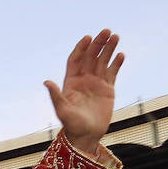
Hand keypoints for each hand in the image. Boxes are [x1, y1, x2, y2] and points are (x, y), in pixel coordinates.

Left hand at [46, 30, 123, 155]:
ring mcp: (96, 84)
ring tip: (116, 37)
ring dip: (108, 49)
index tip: (88, 37)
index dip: (81, 48)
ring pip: (102, 62)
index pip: (76, 60)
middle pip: (91, 57)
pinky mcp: (108, 90)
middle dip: (98, 44)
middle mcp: (83, 80)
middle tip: (107, 31)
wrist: (86, 137)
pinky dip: (116, 64)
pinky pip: (112, 73)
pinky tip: (121, 55)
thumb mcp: (63, 110)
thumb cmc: (72, 126)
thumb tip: (46, 82)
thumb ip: (56, 96)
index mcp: (71, 82)